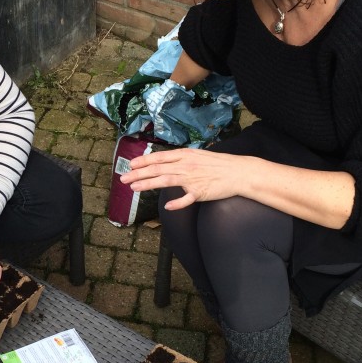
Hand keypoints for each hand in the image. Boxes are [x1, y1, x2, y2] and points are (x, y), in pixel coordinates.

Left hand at [119, 148, 245, 210]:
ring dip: (148, 184)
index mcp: (185, 155)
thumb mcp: (198, 155)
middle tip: (123, 178)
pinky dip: (177, 203)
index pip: (160, 157)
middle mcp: (186, 166)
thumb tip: (166, 162)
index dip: (143, 161)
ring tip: (133, 188)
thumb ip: (181, 159)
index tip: (130, 164)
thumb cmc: (218, 164)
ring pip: (166, 180)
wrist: (238, 172)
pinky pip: (186, 199)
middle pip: (158, 168)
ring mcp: (192, 179)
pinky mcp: (200, 192)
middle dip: (138, 173)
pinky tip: (167, 206)